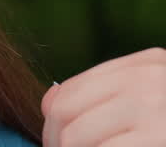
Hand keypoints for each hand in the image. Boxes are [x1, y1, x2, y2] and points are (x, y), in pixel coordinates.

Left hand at [42, 47, 165, 146]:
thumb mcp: (149, 97)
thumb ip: (104, 92)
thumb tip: (48, 105)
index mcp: (147, 63)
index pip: (73, 87)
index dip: (55, 118)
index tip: (57, 139)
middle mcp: (148, 77)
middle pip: (64, 109)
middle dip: (54, 138)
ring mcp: (152, 106)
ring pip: (72, 137)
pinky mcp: (158, 138)